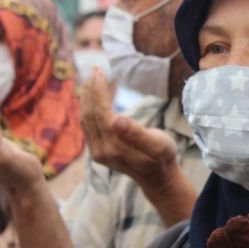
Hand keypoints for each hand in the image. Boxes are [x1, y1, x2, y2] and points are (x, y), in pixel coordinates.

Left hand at [80, 68, 178, 186]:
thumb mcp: (158, 145)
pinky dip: (89, 107)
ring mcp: (97, 151)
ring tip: (93, 79)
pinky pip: (88, 124)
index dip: (98, 92)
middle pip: (89, 114)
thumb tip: (118, 119)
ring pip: (86, 118)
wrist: (157, 178)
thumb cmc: (162, 158)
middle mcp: (101, 149)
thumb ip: (137, 134)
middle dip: (90, 90)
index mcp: (114, 146)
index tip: (100, 72)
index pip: (100, 113)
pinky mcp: (97, 150)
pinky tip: (95, 96)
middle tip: (95, 69)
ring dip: (87, 97)